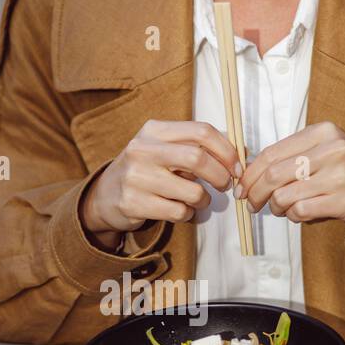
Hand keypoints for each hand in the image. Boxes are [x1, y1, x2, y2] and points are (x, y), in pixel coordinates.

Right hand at [82, 120, 239, 248]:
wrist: (104, 195)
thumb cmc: (145, 170)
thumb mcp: (163, 148)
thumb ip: (196, 146)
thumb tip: (241, 152)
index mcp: (154, 130)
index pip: (201, 131)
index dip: (226, 150)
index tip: (236, 166)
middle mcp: (142, 150)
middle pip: (198, 158)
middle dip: (220, 175)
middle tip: (225, 184)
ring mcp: (137, 177)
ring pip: (192, 191)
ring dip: (204, 200)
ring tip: (198, 200)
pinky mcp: (135, 203)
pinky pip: (179, 212)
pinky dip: (189, 214)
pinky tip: (181, 210)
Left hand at [237, 122, 344, 231]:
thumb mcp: (325, 150)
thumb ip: (292, 156)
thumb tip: (249, 173)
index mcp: (322, 132)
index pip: (271, 152)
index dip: (250, 173)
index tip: (241, 187)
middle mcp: (332, 149)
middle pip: (273, 174)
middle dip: (255, 193)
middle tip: (252, 204)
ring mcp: (340, 176)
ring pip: (284, 195)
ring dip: (275, 208)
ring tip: (281, 210)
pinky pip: (301, 211)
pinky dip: (293, 217)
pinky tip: (299, 214)